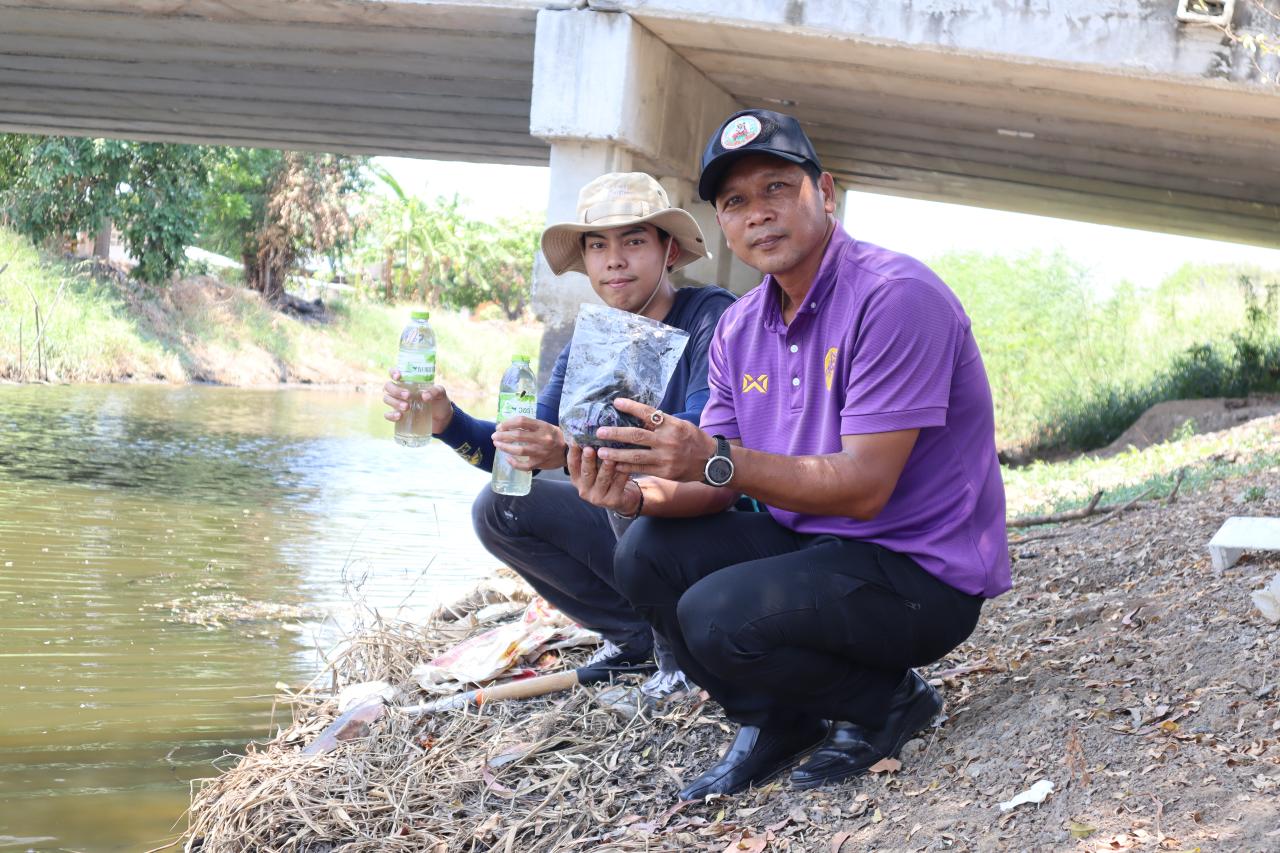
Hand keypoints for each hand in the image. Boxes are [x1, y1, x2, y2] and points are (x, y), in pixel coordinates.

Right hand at [382, 369, 454, 433]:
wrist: (442, 419)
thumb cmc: (439, 402)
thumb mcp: (441, 394)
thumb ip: (436, 391)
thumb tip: (425, 396)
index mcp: (409, 382)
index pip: (395, 373)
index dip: (393, 372)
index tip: (398, 376)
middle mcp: (401, 391)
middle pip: (388, 386)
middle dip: (396, 390)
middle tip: (408, 396)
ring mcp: (398, 403)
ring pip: (387, 399)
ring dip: (395, 402)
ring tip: (407, 407)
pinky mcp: (399, 415)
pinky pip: (388, 414)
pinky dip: (391, 415)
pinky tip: (399, 416)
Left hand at [493, 417, 565, 471]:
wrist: (569, 451)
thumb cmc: (555, 436)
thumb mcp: (546, 426)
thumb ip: (530, 426)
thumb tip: (508, 426)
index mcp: (543, 426)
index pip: (521, 421)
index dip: (507, 423)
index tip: (500, 426)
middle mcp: (542, 438)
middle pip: (517, 435)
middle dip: (502, 435)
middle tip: (494, 436)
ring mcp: (541, 452)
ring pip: (518, 450)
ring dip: (504, 447)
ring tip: (497, 445)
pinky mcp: (540, 463)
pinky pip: (524, 465)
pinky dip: (514, 463)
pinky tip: (508, 459)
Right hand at [567, 443, 641, 515]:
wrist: (622, 498)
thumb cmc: (607, 477)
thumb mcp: (595, 467)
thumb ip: (591, 455)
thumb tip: (585, 429)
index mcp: (577, 479)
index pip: (572, 465)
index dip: (573, 454)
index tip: (575, 442)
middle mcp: (584, 490)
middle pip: (586, 473)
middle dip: (588, 461)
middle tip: (590, 449)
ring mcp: (598, 497)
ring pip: (602, 480)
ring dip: (606, 468)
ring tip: (610, 458)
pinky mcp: (612, 501)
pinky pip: (618, 484)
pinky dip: (622, 474)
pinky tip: (626, 465)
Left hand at [595, 398, 715, 481]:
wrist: (711, 462)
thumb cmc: (694, 439)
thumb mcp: (681, 425)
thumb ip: (661, 422)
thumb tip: (638, 417)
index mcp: (672, 425)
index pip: (648, 413)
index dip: (631, 407)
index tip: (616, 403)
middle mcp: (668, 440)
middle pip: (636, 435)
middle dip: (616, 433)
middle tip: (599, 432)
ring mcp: (665, 458)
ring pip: (636, 455)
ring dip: (616, 454)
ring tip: (601, 452)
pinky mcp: (665, 472)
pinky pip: (642, 469)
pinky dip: (627, 467)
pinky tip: (615, 465)